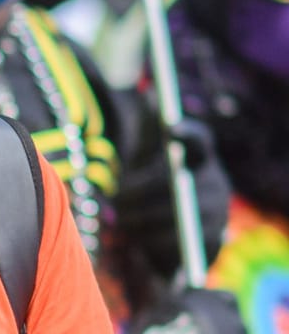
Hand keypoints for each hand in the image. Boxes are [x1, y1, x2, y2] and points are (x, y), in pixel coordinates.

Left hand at [113, 118, 230, 274]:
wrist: (168, 240)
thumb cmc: (154, 189)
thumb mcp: (148, 159)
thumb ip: (149, 130)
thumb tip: (150, 93)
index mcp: (201, 159)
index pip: (200, 141)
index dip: (188, 133)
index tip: (170, 128)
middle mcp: (216, 182)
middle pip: (170, 181)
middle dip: (136, 191)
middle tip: (115, 201)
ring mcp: (217, 212)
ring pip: (166, 211)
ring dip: (136, 217)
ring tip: (121, 220)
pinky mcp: (210, 241)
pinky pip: (169, 237)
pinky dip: (148, 238)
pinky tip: (138, 238)